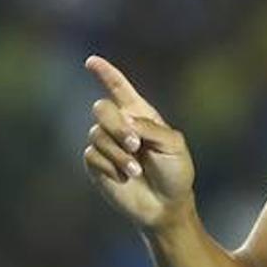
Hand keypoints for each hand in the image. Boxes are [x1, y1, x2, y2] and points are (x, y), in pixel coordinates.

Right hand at [82, 55, 195, 229]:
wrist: (166, 205)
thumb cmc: (175, 172)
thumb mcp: (174, 145)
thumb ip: (151, 128)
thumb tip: (125, 121)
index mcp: (139, 114)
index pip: (118, 88)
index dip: (105, 73)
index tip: (91, 61)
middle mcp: (119, 126)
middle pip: (101, 108)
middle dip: (116, 125)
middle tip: (135, 144)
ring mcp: (106, 145)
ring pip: (96, 134)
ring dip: (117, 152)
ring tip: (136, 169)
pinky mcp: (97, 165)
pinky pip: (91, 155)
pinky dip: (110, 166)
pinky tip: (124, 177)